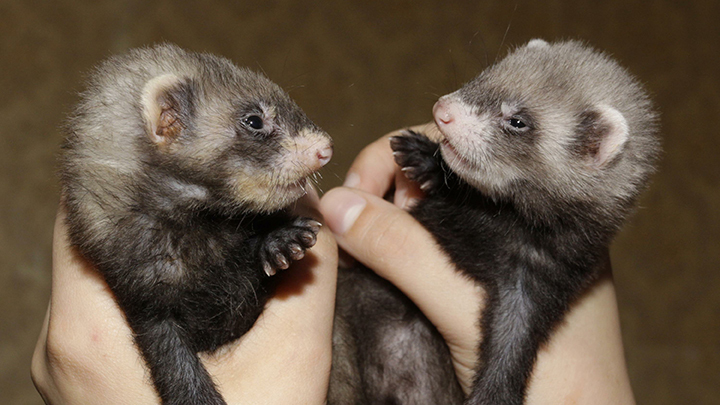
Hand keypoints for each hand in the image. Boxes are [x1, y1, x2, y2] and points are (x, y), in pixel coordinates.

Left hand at [31, 190, 337, 403]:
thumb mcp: (290, 359)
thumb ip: (305, 273)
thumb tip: (310, 206)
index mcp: (90, 330)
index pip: (86, 209)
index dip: (133, 166)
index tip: (180, 141)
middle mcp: (62, 342)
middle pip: (92, 234)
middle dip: (150, 198)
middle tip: (206, 171)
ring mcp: (68, 364)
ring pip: (99, 269)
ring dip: (151, 238)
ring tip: (206, 210)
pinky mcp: (88, 377)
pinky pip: (106, 304)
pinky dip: (147, 277)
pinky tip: (195, 271)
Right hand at [319, 124, 635, 403]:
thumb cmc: (554, 369)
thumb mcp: (467, 303)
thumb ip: (404, 252)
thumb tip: (337, 206)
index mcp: (530, 200)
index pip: (454, 149)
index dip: (396, 158)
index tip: (356, 192)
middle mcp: (510, 216)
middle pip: (430, 177)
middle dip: (381, 190)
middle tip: (350, 223)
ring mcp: (491, 249)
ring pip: (421, 214)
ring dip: (381, 223)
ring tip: (357, 246)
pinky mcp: (472, 282)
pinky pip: (421, 250)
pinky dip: (389, 251)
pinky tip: (371, 263)